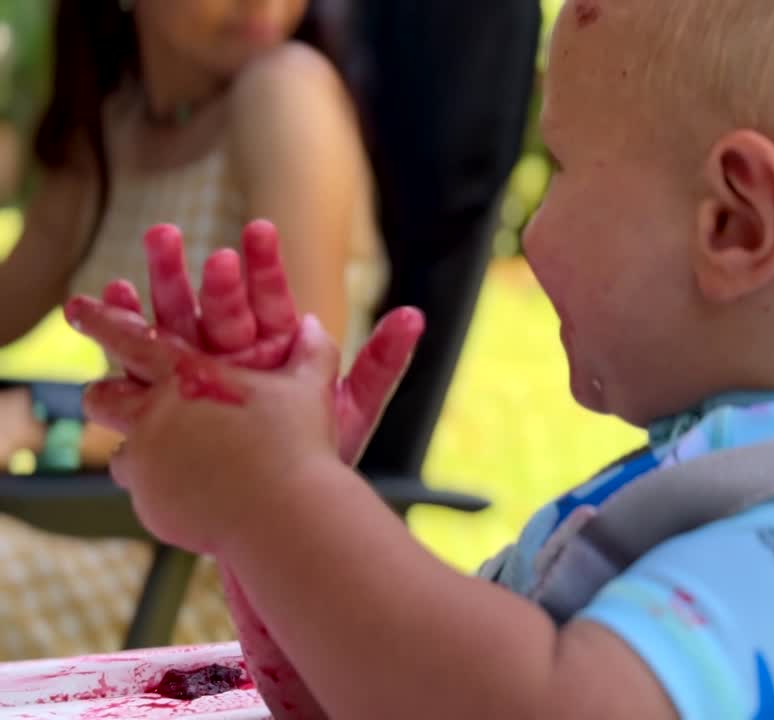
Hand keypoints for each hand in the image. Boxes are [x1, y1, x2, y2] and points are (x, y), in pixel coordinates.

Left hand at [69, 310, 346, 552]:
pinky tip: (202, 497)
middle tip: (116, 396)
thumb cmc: (299, 445)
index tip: (76, 306)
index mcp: (187, 376)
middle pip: (102, 397)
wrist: (286, 515)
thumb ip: (311, 351)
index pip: (128, 337)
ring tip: (172, 461)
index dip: (99, 318)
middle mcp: (154, 415)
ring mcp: (147, 463)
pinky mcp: (151, 505)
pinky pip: (147, 496)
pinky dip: (168, 493)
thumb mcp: (310, 389)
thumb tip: (315, 323)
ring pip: (121, 456)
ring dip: (140, 454)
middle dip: (105, 394)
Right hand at [70, 221, 422, 463]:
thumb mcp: (353, 412)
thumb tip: (417, 315)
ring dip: (163, 285)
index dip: (265, 268)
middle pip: (220, 307)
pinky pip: (145, 363)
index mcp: (280, 351)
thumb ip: (381, 364)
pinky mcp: (168, 402)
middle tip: (186, 233)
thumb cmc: (318, 463)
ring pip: (180, 324)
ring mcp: (201, 376)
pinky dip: (132, 329)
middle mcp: (239, 356)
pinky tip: (118, 293)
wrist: (278, 519)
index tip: (260, 231)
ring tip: (153, 244)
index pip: (273, 301)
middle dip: (204, 273)